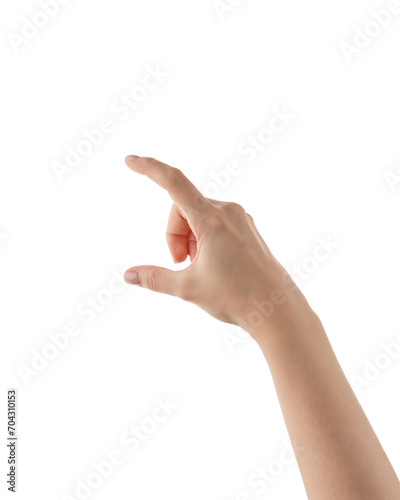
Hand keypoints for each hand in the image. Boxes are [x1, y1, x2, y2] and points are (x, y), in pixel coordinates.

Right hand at [124, 156, 312, 336]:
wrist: (277, 310)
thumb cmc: (236, 297)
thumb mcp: (188, 288)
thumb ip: (155, 278)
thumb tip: (128, 275)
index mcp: (212, 220)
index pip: (173, 183)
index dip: (149, 168)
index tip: (130, 160)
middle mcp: (228, 211)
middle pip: (182, 208)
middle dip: (173, 234)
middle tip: (179, 263)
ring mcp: (240, 219)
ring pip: (198, 216)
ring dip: (189, 239)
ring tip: (198, 267)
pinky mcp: (247, 228)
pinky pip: (215, 224)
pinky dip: (203, 239)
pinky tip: (212, 264)